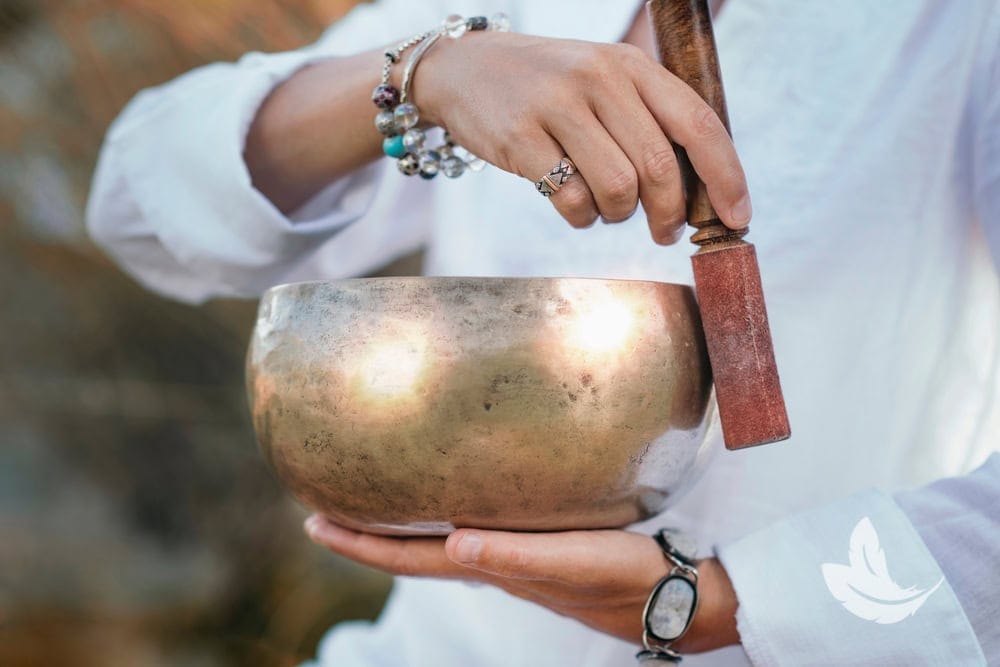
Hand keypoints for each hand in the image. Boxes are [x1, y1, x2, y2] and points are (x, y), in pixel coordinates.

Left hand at [304, 515, 739, 653]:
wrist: (672, 595)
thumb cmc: (625, 578)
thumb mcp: (571, 563)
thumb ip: (514, 557)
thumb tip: (453, 543)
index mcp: (492, 568)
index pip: (410, 559)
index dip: (361, 545)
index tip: (314, 524)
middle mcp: (493, 564)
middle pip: (412, 553)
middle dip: (366, 535)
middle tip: (323, 509)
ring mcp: (513, 558)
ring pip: (438, 544)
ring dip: (398, 528)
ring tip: (370, 503)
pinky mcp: (537, 544)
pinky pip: (472, 529)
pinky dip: (442, 517)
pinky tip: (451, 500)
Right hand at [414, 31, 750, 242]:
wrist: (465, 69)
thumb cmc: (548, 88)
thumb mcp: (604, 82)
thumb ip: (649, 121)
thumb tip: (702, 191)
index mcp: (631, 65)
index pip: (698, 124)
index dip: (726, 177)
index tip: (738, 218)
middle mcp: (599, 79)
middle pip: (660, 167)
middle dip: (670, 213)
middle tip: (664, 231)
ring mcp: (558, 106)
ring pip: (618, 188)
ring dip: (618, 215)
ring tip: (605, 206)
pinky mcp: (521, 137)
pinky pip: (571, 200)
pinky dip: (580, 217)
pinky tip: (572, 203)